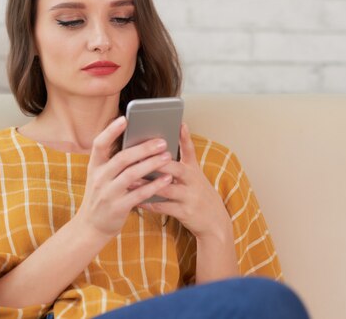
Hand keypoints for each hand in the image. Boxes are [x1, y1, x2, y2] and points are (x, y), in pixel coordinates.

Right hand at [75, 116, 173, 239]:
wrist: (91, 227)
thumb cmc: (102, 196)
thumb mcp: (100, 177)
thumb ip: (113, 162)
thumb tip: (137, 142)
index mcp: (94, 166)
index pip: (99, 144)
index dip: (111, 131)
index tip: (124, 119)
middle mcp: (99, 178)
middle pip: (122, 158)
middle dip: (144, 148)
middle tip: (162, 141)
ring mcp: (107, 193)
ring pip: (132, 174)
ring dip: (152, 164)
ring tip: (168, 156)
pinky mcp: (118, 208)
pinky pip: (139, 194)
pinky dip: (154, 185)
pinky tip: (167, 179)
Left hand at [138, 124, 232, 239]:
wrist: (215, 221)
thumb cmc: (199, 194)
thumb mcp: (196, 175)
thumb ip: (183, 158)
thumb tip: (169, 139)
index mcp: (194, 170)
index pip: (190, 150)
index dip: (185, 136)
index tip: (179, 123)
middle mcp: (193, 181)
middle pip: (175, 169)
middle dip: (157, 163)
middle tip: (139, 156)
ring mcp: (189, 197)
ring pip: (166, 189)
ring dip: (147, 185)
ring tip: (130, 180)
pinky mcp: (184, 212)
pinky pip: (163, 207)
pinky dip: (148, 204)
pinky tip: (135, 200)